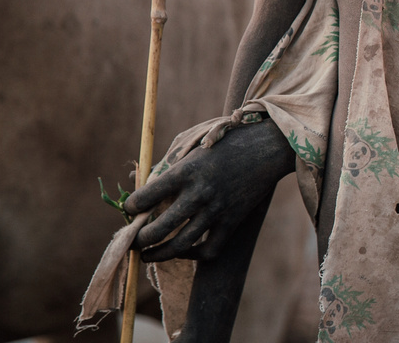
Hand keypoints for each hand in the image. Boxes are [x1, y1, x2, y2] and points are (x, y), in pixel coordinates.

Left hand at [125, 119, 295, 261]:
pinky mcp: (232, 221)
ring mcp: (217, 210)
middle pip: (157, 230)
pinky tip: (183, 250)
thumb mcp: (194, 146)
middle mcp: (199, 193)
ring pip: (179, 245)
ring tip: (147, 256)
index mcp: (186, 171)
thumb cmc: (227, 142)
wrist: (268, 146)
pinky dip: (191, 255)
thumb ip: (167, 167)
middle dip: (138, 241)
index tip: (131, 209)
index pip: (143, 198)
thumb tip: (136, 183)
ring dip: (157, 255)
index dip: (130, 207)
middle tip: (132, 242)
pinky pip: (208, 250)